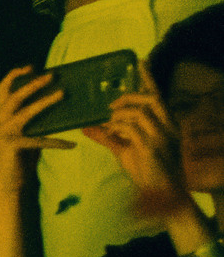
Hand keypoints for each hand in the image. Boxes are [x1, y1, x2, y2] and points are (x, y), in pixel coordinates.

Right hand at [0, 66, 76, 191]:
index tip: (31, 67)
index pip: (2, 91)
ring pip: (25, 111)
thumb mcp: (25, 136)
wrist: (8, 187)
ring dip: (44, 101)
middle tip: (51, 75)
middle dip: (32, 83)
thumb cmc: (18, 162)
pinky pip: (39, 139)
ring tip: (61, 93)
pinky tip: (71, 144)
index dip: (14, 76)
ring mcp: (1, 134)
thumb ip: (33, 122)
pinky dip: (56, 142)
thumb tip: (53, 105)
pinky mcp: (11, 145)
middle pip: (12, 96)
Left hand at [80, 76, 192, 218]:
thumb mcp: (124, 150)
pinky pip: (130, 128)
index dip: (149, 78)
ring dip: (119, 115)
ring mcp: (162, 136)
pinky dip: (116, 128)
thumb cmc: (146, 171)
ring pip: (139, 112)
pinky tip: (110, 133)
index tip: (140, 62)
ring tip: (109, 123)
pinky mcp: (151, 147)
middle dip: (128, 97)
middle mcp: (169, 127)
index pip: (158, 96)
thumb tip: (87, 127)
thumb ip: (107, 136)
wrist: (161, 194)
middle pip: (150, 99)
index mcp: (167, 124)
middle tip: (110, 104)